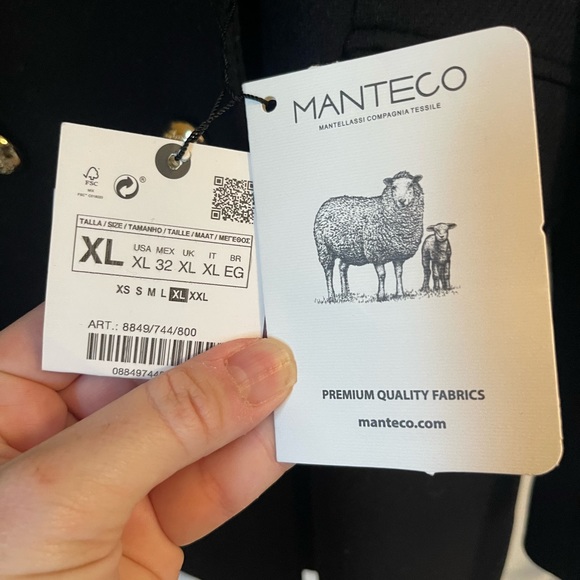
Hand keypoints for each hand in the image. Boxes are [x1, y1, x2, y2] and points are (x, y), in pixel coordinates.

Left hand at [0, 305, 295, 578]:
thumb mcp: (59, 499)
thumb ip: (164, 425)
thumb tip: (247, 369)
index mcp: (4, 407)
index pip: (88, 325)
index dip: (152, 294)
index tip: (212, 271)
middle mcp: (60, 437)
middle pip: (152, 369)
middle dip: (213, 348)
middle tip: (266, 320)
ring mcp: (115, 482)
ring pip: (195, 423)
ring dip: (247, 401)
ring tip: (290, 371)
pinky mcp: (156, 527)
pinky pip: (217, 479)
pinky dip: (255, 458)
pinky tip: (282, 431)